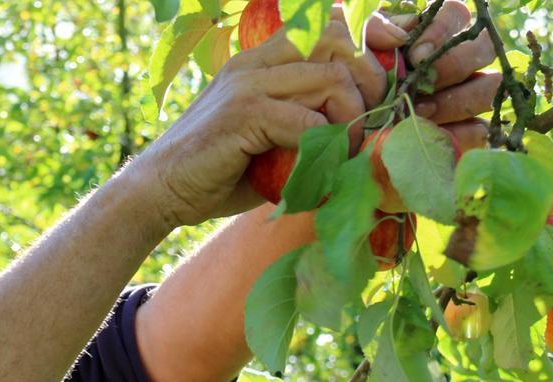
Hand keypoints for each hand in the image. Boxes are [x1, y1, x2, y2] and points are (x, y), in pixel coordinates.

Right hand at [132, 27, 364, 227]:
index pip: (327, 19)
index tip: (393, 54)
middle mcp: (255, 60)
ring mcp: (248, 84)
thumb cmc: (217, 171)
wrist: (159, 191)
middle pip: (337, 38)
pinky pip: (307, 122)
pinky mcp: (243, 115)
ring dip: (352, 118)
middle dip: (370, 77)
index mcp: (260, 57)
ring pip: (331, 77)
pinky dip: (326, 148)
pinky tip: (320, 169)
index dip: (368, 30)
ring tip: (345, 150)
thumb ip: (305, 117)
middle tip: (371, 120)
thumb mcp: (268, 134)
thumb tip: (366, 125)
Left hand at [286, 2, 497, 151]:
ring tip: (419, 111)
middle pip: (482, 49)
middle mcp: (459, 62)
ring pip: (488, 88)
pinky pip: (479, 130)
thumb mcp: (356, 54)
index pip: (458, 15)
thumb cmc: (355, 87)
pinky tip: (427, 135)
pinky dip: (456, 133)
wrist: (348, 139)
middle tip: (417, 84)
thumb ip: (371, 31)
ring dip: (455, 100)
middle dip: (451, 66)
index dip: (442, 31)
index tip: (415, 54)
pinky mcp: (467, 134)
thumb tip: (399, 34)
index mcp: (435, 34)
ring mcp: (467, 97)